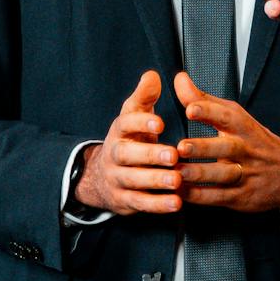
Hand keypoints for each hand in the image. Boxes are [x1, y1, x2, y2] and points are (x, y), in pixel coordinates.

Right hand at [73, 70, 181, 215]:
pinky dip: (157, 205)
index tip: (161, 123)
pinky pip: (140, 203)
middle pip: (127, 155)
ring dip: (155, 181)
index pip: (126, 124)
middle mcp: (115, 154)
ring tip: (177, 180)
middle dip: (149, 155)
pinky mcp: (124, 200)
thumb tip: (152, 75)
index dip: (142, 123)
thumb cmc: (129, 140)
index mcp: (119, 131)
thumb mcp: (133, 116)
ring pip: (134, 180)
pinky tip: (176, 203)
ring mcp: (117, 178)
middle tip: (173, 155)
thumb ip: (144, 97)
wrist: (102, 175)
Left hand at [173, 71, 279, 211]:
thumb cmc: (255, 142)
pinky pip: (218, 197)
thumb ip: (204, 100)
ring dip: (199, 174)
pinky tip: (182, 192)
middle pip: (226, 147)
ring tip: (178, 173)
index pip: (228, 116)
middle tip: (182, 147)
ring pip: (223, 175)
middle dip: (204, 148)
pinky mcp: (240, 196)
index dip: (209, 111)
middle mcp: (245, 150)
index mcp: (243, 127)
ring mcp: (244, 174)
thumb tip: (180, 80)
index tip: (191, 108)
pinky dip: (199, 196)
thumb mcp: (236, 116)